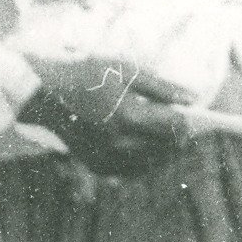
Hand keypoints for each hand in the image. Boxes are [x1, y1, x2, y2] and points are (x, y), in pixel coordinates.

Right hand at [18, 56, 191, 178]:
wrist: (47, 95)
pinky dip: (146, 161)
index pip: (174, 127)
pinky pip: (132, 171)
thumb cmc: (89, 75)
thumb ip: (163, 87)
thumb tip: (192, 99)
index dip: (188, 122)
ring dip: (165, 151)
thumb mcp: (128, 71)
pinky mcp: (97, 166)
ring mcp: (107, 157)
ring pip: (152, 163)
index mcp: (129, 115)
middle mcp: (119, 142)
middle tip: (183, 125)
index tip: (194, 115)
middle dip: (178, 137)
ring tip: (167, 135)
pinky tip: (148, 146)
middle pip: (166, 147)